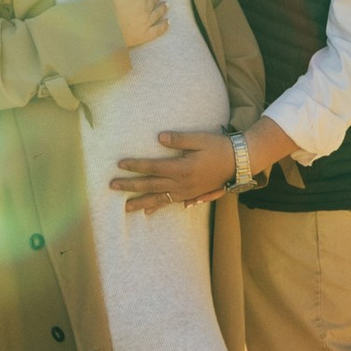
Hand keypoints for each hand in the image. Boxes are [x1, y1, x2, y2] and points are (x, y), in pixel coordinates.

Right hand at [109, 0, 168, 49]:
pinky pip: (158, 30)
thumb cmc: (104, 6)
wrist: (99, 28)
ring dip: (162, 8)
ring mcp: (146, 23)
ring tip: (167, 4)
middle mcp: (145, 9)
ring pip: (158, 13)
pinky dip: (164, 26)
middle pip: (153, 0)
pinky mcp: (144, 35)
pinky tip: (168, 22)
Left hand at [110, 127, 233, 212]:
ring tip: (125, 208)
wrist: (238, 162)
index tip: (120, 164)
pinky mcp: (190, 195)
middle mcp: (181, 183)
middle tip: (112, 186)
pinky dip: (158, 208)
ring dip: (141, 202)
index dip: (136, 166)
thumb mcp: (200, 139)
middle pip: (151, 185)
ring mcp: (186, 192)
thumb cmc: (218, 147)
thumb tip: (160, 138)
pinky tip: (148, 212)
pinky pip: (170, 204)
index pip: (153, 167)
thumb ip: (179, 139)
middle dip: (130, 186)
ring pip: (159, 199)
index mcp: (182, 168)